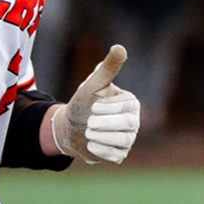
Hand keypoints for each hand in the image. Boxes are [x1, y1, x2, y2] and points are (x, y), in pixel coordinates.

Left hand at [50, 45, 139, 163]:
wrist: (70, 126)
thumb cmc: (84, 102)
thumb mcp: (93, 84)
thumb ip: (108, 68)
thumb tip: (120, 47)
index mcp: (131, 103)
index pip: (127, 107)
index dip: (108, 108)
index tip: (93, 107)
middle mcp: (133, 121)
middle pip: (127, 124)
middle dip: (105, 124)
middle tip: (89, 123)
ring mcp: (128, 139)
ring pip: (123, 141)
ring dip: (101, 137)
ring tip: (87, 133)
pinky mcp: (119, 154)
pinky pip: (117, 156)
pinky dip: (102, 151)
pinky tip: (90, 145)